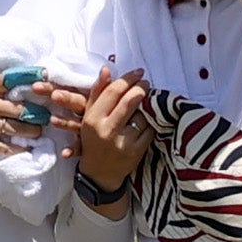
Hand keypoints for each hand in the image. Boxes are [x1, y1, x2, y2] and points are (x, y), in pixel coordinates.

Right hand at [0, 73, 44, 163]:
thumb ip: (4, 89)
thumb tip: (37, 82)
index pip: (9, 78)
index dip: (29, 76)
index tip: (45, 75)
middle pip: (20, 108)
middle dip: (38, 114)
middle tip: (47, 116)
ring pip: (18, 128)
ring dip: (33, 131)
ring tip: (38, 131)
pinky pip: (10, 147)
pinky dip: (22, 147)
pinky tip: (30, 146)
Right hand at [50, 67, 150, 188]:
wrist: (99, 173)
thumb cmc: (94, 140)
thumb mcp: (89, 116)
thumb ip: (98, 92)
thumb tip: (107, 69)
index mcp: (93, 119)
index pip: (112, 92)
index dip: (127, 79)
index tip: (137, 73)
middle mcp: (107, 130)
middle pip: (129, 101)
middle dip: (141, 88)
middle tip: (146, 83)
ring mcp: (123, 142)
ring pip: (142, 115)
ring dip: (146, 105)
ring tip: (146, 101)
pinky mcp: (136, 152)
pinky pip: (150, 129)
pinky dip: (151, 122)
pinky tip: (149, 119)